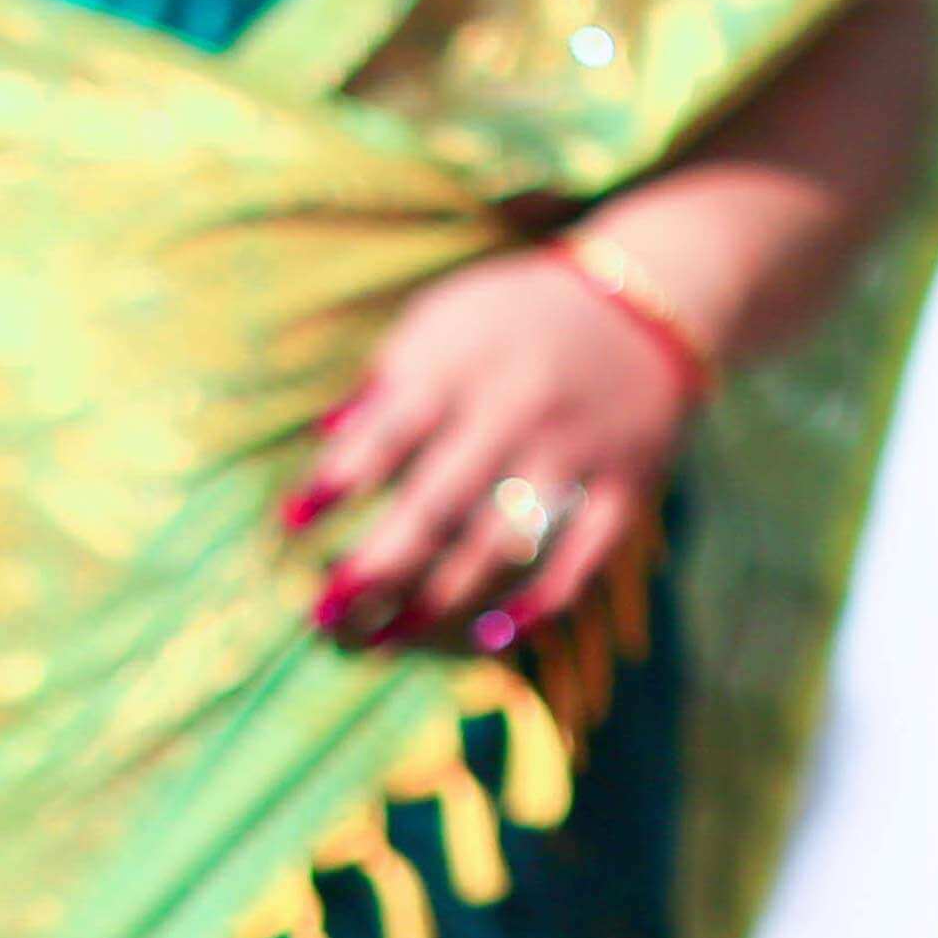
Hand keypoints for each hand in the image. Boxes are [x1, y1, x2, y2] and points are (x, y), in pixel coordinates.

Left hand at [287, 243, 693, 656]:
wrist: (645, 299)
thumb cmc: (515, 321)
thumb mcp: (445, 320)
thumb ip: (387, 380)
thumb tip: (324, 443)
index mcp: (464, 361)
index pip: (391, 428)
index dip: (339, 478)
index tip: (291, 527)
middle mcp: (520, 406)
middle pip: (440, 500)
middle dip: (379, 563)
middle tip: (328, 613)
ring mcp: (578, 448)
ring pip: (506, 538)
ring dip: (442, 596)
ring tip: (387, 638)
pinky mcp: (629, 482)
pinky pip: (588, 553)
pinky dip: (544, 598)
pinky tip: (492, 635)